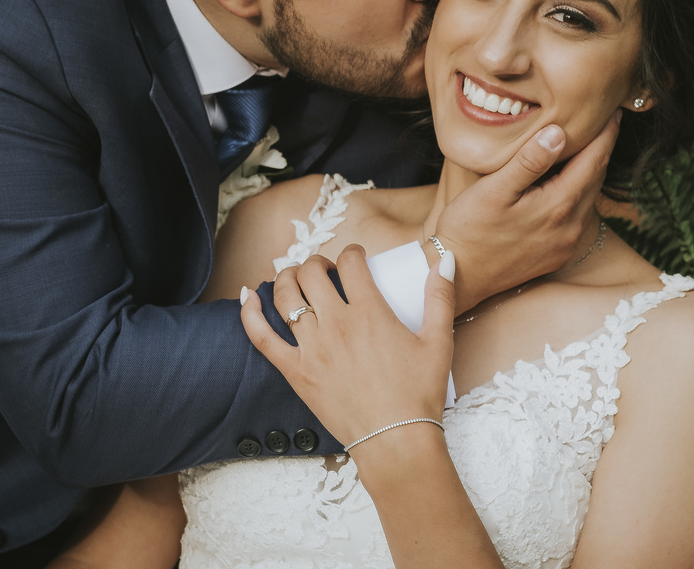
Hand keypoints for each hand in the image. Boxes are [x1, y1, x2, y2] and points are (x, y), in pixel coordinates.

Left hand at [240, 245, 456, 447]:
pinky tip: (247, 295)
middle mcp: (336, 325)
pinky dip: (250, 313)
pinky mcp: (295, 372)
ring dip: (287, 277)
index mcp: (370, 313)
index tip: (356, 257)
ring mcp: (312, 349)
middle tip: (327, 271)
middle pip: (312, 273)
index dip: (352, 252)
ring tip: (297, 278)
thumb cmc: (420, 393)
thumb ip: (441, 296)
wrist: (395, 441)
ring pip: (285, 296)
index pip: (351, 262)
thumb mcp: (439, 341)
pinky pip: (262, 336)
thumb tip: (446, 258)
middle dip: (318, 262)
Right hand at [432, 111, 621, 311]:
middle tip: (604, 122)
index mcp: (558, 206)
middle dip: (601, 149)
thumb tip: (558, 133)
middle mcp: (570, 228)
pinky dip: (578, 194)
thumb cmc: (468, 230)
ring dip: (590, 172)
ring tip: (585, 146)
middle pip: (596, 179)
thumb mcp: (494, 190)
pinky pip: (578, 217)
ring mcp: (565, 244)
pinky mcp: (557, 254)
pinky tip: (564, 183)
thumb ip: (529, 162)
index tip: (613, 111)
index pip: (594, 161)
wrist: (459, 276)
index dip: (606, 134)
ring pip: (589, 199)